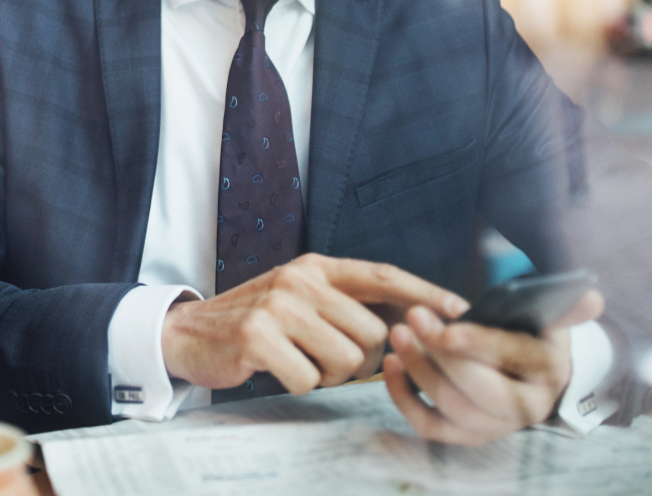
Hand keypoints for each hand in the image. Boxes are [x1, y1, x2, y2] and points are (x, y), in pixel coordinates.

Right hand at [162, 253, 468, 393]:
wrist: (191, 332)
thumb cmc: (259, 319)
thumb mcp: (304, 297)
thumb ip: (348, 302)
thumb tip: (412, 317)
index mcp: (318, 267)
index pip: (384, 275)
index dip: (424, 292)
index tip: (460, 308)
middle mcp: (302, 280)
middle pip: (372, 332)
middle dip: (359, 357)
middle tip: (324, 355)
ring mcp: (279, 307)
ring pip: (346, 360)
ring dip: (327, 373)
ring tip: (299, 358)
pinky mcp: (258, 338)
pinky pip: (308, 379)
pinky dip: (298, 384)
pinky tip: (277, 368)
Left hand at [384, 289, 604, 445]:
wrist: (530, 370)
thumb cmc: (532, 330)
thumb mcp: (551, 314)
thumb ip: (567, 305)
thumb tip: (592, 296)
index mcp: (549, 370)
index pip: (514, 357)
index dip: (479, 343)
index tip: (445, 325)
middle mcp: (527, 408)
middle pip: (480, 391)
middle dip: (441, 356)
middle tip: (411, 319)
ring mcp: (495, 427)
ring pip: (453, 408)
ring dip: (419, 372)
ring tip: (398, 334)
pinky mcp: (466, 435)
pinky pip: (430, 426)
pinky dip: (404, 399)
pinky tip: (389, 365)